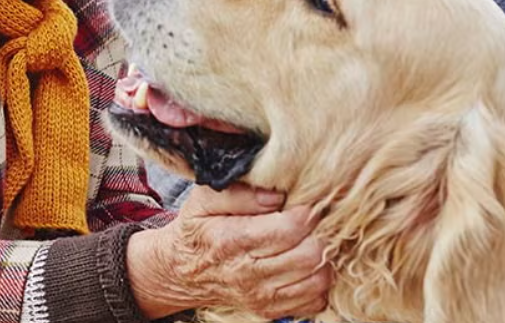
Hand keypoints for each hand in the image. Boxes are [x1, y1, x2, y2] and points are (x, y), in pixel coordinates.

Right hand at [127, 183, 331, 319]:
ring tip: (309, 240)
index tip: (305, 202)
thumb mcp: (204, 200)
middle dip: (319, 233)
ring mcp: (260, 296)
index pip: (290, 229)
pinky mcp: (271, 311)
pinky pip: (315, 300)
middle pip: (310, 255)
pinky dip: (317, 281)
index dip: (306, 212)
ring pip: (318, 279)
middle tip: (311, 221)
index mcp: (231, 240)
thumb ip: (239, 193)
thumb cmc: (198, 230)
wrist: (181, 272)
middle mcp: (247, 273)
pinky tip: (303, 264)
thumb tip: (277, 196)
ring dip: (322, 257)